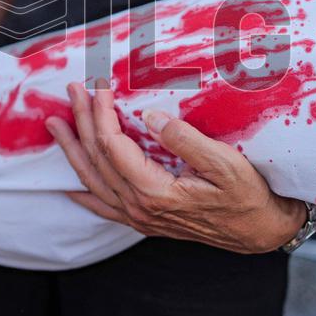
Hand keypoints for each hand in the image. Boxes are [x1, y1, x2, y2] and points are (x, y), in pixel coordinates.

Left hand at [46, 81, 306, 253]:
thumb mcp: (224, 163)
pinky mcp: (144, 220)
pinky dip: (82, 190)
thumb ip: (185, 140)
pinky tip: (69, 182)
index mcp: (155, 192)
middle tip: (73, 90)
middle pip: (97, 159)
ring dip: (73, 150)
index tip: (101, 85)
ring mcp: (139, 217)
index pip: (114, 146)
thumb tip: (150, 116)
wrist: (260, 230)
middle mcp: (140, 208)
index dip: (103, 112)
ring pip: (93, 181)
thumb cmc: (248, 196)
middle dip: (82, 121)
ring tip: (56, 125)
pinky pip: (103, 206)